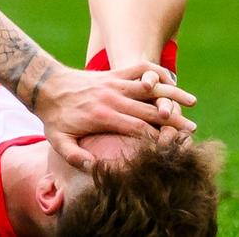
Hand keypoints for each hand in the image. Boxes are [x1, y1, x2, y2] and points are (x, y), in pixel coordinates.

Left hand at [34, 62, 197, 168]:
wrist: (45, 84)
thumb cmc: (53, 116)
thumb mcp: (58, 140)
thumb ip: (75, 156)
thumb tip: (95, 169)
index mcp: (103, 117)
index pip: (138, 129)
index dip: (158, 137)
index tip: (174, 146)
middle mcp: (112, 99)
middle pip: (149, 110)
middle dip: (173, 120)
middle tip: (193, 130)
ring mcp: (113, 84)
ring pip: (149, 88)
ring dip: (171, 94)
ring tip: (192, 102)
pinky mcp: (112, 74)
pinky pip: (137, 69)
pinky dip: (154, 72)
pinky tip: (170, 77)